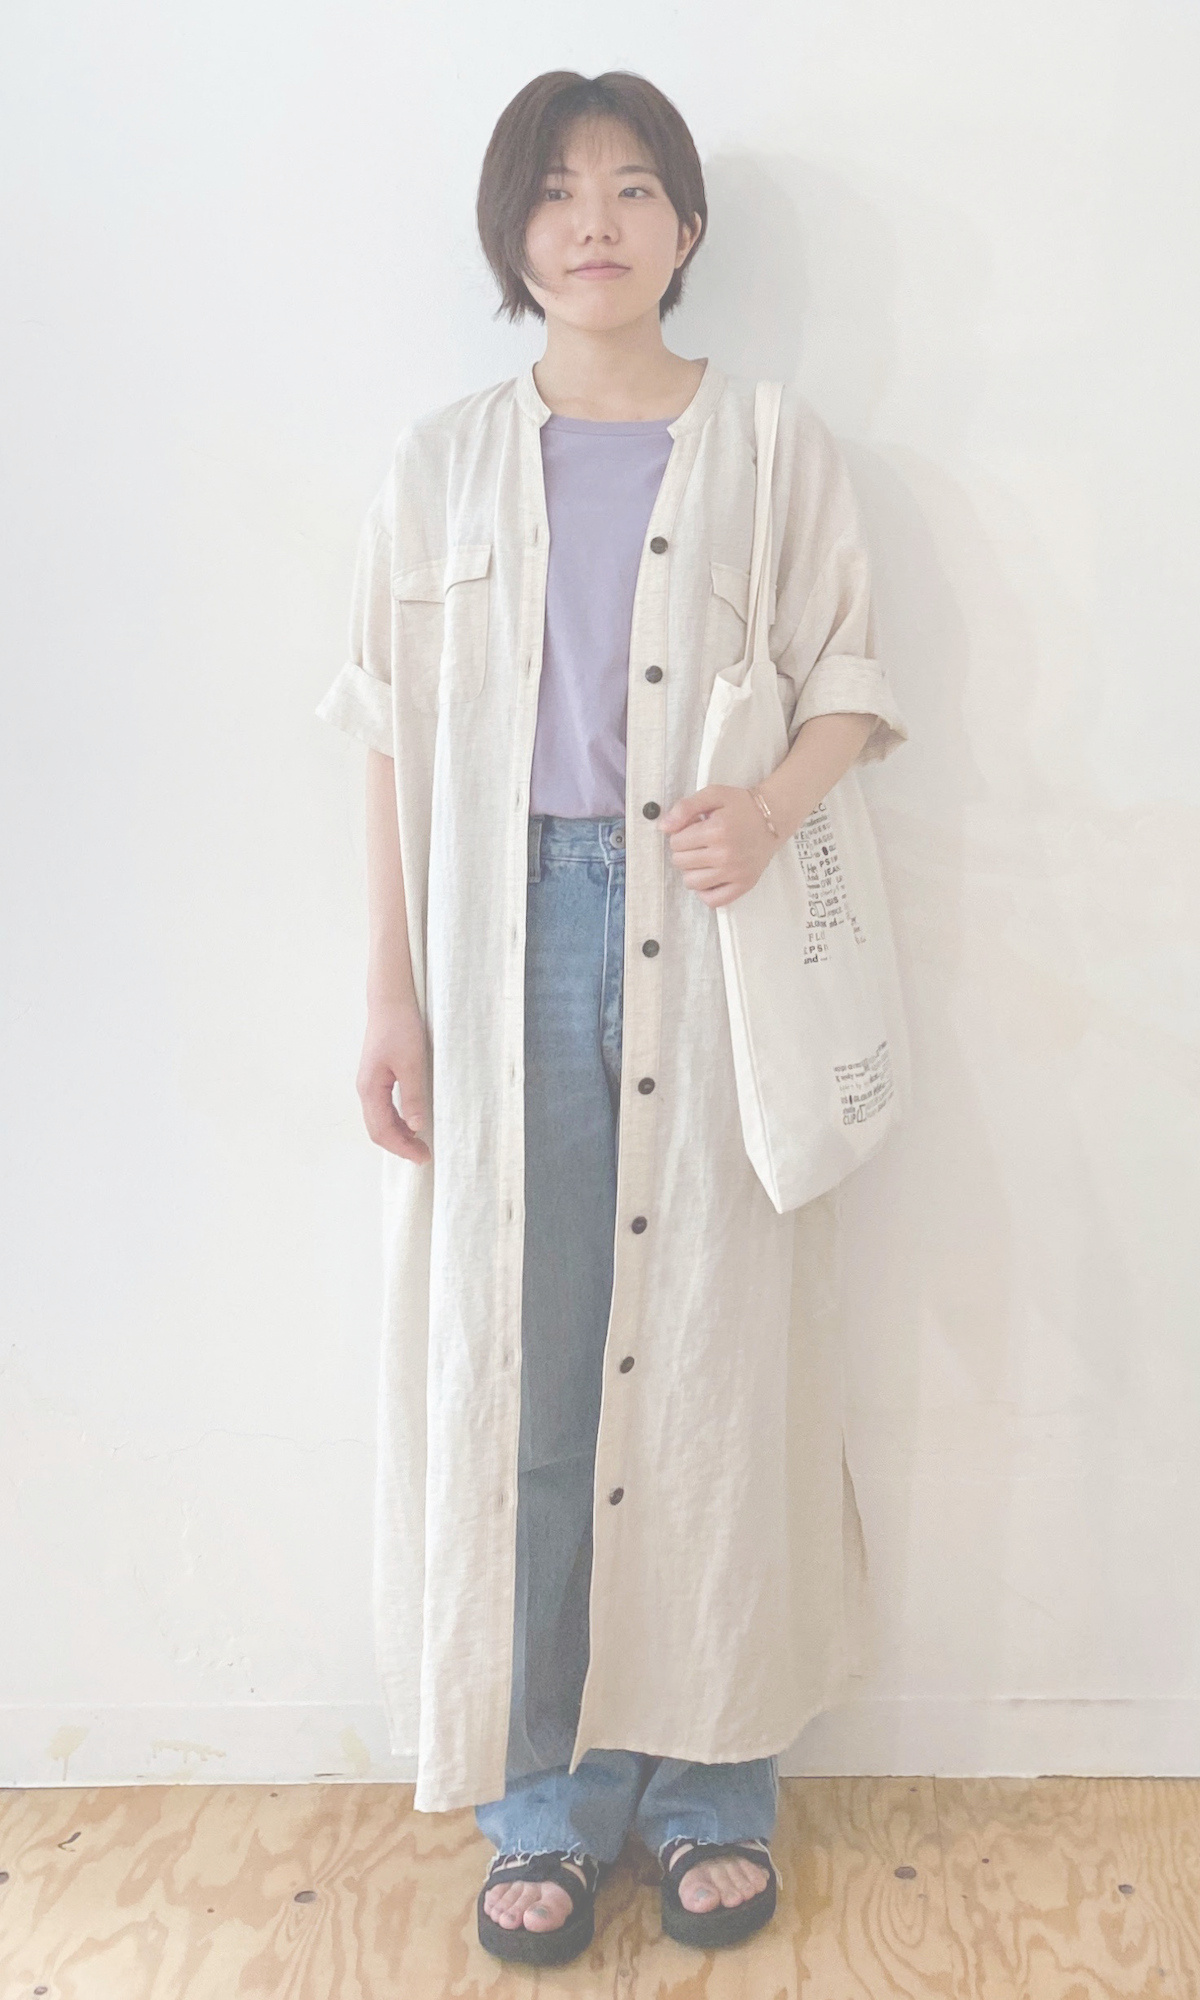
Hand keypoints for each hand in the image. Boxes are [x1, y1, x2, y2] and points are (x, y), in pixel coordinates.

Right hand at [357, 997, 431, 1161]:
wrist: (390, 1002)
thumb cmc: (400, 1028)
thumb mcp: (412, 1064)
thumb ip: (413, 1096)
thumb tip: (416, 1127)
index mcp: (370, 1089)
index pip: (382, 1130)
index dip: (402, 1147)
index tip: (423, 1157)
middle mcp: (366, 1090)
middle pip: (377, 1130)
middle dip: (399, 1146)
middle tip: (424, 1155)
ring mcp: (370, 1084)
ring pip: (379, 1121)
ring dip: (398, 1136)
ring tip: (420, 1144)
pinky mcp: (377, 1078)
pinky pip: (383, 1109)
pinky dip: (396, 1122)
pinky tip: (412, 1124)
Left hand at [658, 784, 781, 907]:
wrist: (773, 818)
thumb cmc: (741, 806)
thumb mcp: (713, 795)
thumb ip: (685, 807)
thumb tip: (663, 827)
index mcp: (716, 830)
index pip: (676, 842)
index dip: (680, 834)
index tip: (693, 829)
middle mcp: (725, 854)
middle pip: (681, 862)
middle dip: (684, 851)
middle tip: (699, 843)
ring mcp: (735, 872)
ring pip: (692, 882)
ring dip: (691, 871)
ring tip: (703, 859)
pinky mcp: (744, 884)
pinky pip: (713, 900)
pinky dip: (705, 892)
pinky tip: (709, 877)